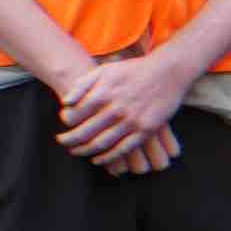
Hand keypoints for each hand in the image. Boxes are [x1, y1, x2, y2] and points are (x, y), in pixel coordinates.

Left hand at [54, 47, 193, 170]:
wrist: (168, 72)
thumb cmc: (133, 70)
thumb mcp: (105, 70)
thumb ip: (83, 85)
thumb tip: (65, 103)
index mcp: (102, 94)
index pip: (74, 116)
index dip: (65, 124)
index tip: (63, 127)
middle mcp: (114, 110)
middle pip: (84, 133)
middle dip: (69, 141)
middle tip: (62, 142)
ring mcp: (131, 121)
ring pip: (101, 143)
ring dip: (84, 151)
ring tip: (76, 152)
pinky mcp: (146, 130)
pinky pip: (123, 149)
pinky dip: (108, 158)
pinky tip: (98, 159)